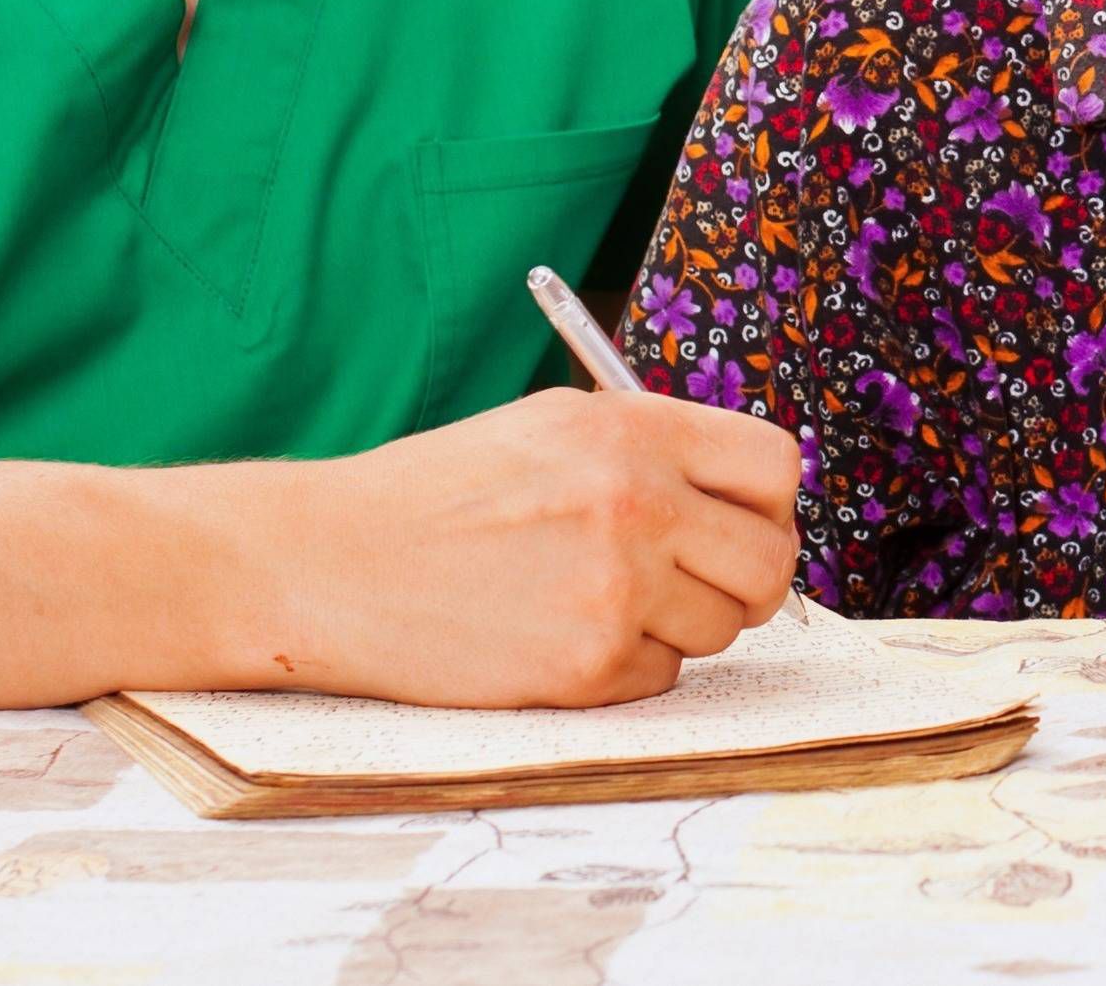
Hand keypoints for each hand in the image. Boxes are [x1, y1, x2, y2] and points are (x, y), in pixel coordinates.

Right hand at [242, 388, 805, 707]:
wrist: (330, 563)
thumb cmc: (438, 494)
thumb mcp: (551, 428)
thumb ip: (655, 450)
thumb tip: (748, 496)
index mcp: (632, 430)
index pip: (775, 467)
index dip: (770, 503)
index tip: (746, 522)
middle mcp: (637, 504)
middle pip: (769, 561)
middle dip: (748, 580)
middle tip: (701, 583)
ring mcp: (616, 590)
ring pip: (720, 628)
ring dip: (679, 625)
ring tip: (599, 600)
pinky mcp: (587, 667)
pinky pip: (661, 678)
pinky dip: (625, 668)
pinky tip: (558, 637)